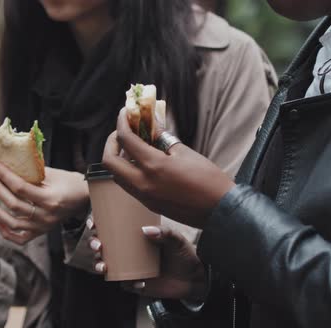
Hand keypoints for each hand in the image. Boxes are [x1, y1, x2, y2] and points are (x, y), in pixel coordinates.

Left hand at [0, 161, 89, 244]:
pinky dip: (6, 233)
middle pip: (13, 204)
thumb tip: (8, 164)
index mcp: (50, 199)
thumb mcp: (53, 173)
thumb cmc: (70, 182)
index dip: (4, 175)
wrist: (86, 197)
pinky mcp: (41, 232)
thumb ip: (31, 171)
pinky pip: (20, 238)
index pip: (20, 187)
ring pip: (12, 223)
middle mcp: (45, 216)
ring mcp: (42, 226)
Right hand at [90, 222, 205, 300]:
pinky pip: (125, 284)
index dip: (97, 225)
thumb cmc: (184, 253)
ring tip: (104, 266)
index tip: (93, 223)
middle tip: (98, 246)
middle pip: (102, 246)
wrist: (195, 278)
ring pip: (107, 265)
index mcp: (135, 236)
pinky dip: (128, 283)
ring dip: (100, 265)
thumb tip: (146, 230)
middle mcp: (129, 251)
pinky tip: (139, 283)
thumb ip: (165, 233)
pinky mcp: (136, 284)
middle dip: (93, 245)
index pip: (111, 227)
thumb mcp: (177, 239)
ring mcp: (131, 268)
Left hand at [102, 109, 234, 228]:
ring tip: (132, 147)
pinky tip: (141, 162)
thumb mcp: (185, 153)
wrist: (220, 211)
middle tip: (123, 133)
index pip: (126, 140)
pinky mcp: (149, 204)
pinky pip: (129, 186)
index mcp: (153, 166)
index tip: (124, 113)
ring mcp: (144, 196)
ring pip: (117, 176)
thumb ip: (163, 138)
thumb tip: (152, 123)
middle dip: (112, 143)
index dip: (121, 123)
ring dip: (118, 159)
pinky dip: (128, 171)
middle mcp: (142, 183)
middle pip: (109, 162)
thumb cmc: (208, 179)